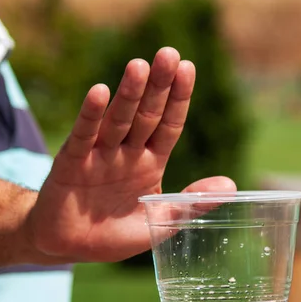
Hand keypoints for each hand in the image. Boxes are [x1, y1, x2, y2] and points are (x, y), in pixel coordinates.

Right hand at [29, 47, 235, 261]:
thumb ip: (190, 204)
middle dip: (158, 86)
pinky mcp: (71, 163)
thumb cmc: (113, 234)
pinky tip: (100, 93)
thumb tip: (231, 186)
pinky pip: (84, 136)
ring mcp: (99, 155)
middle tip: (168, 54)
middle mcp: (126, 153)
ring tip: (140, 66)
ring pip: (117, 120)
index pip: (168, 125)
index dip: (178, 98)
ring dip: (128, 94)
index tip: (188, 68)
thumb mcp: (158, 222)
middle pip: (145, 115)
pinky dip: (91, 116)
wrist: (69, 247)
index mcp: (149, 164)